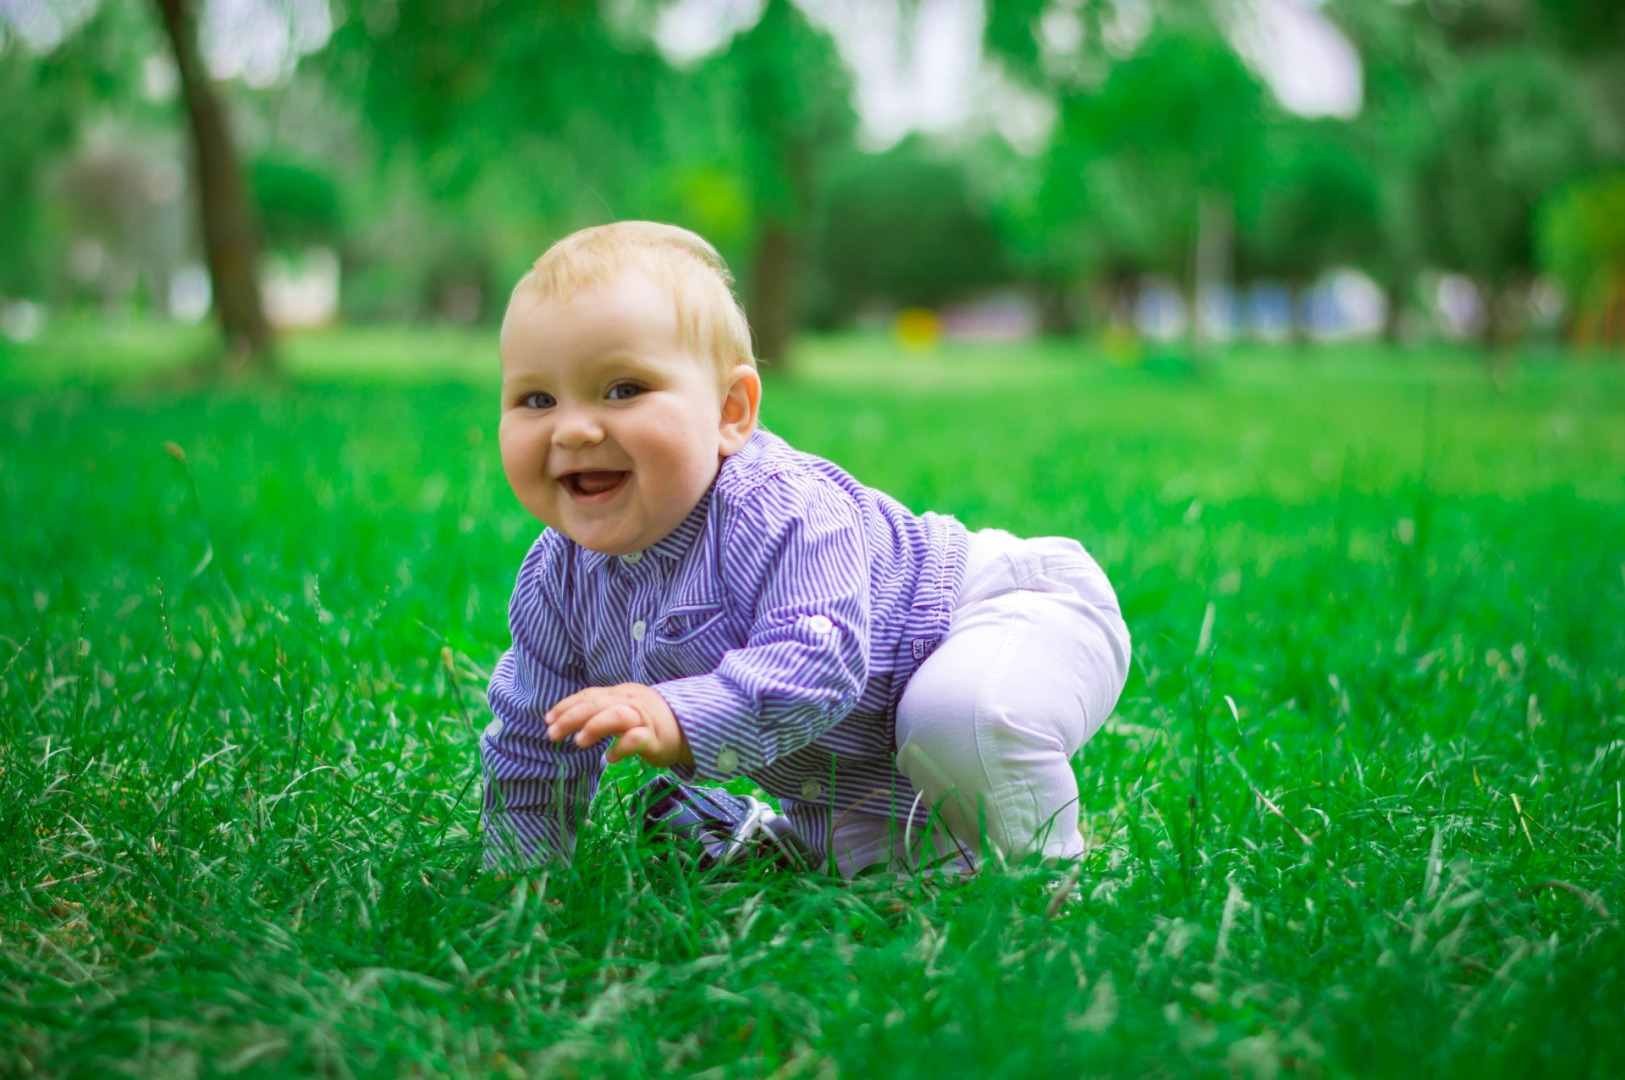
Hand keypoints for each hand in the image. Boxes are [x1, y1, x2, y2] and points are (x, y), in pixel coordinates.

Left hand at [545, 683, 693, 767]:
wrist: (688, 729)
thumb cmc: (650, 721)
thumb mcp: (624, 710)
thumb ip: (600, 712)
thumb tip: (567, 721)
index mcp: (620, 694)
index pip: (589, 695)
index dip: (567, 706)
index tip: (548, 719)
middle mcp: (630, 702)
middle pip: (597, 704)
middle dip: (571, 717)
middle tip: (552, 734)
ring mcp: (644, 719)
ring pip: (616, 716)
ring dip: (595, 727)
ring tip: (579, 742)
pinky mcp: (655, 738)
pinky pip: (637, 739)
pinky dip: (622, 748)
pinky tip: (609, 758)